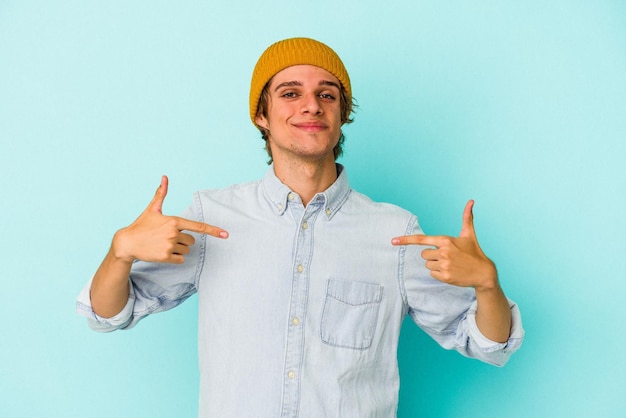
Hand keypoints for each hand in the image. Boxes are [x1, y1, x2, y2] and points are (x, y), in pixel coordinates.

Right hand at [112, 176, 228, 263]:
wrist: (127, 242)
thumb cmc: (142, 225)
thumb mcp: (152, 209)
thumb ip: (161, 194)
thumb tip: (165, 177)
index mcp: (174, 221)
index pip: (198, 226)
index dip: (213, 230)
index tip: (226, 234)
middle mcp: (173, 233)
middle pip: (192, 241)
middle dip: (183, 240)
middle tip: (167, 238)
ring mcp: (169, 245)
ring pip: (186, 251)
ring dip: (178, 249)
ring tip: (162, 244)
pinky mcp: (165, 257)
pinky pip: (180, 259)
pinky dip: (174, 258)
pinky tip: (162, 252)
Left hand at [391, 200, 496, 289]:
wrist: (484, 273)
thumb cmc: (474, 252)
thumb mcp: (469, 234)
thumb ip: (467, 217)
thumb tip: (471, 201)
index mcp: (445, 240)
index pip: (421, 239)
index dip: (406, 240)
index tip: (393, 241)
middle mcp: (443, 252)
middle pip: (424, 254)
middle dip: (432, 256)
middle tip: (447, 256)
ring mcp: (444, 265)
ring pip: (427, 265)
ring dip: (436, 265)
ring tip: (450, 264)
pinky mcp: (445, 276)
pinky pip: (432, 274)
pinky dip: (439, 274)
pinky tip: (451, 272)